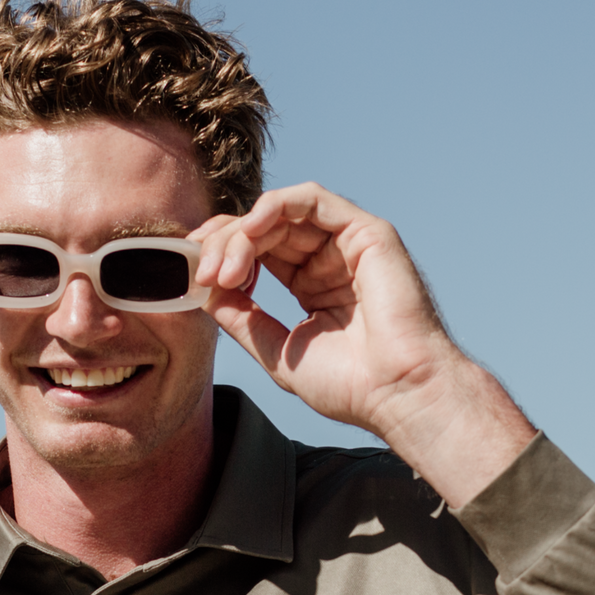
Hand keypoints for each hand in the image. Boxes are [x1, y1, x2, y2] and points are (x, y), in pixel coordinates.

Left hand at [193, 183, 536, 508]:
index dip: (221, 257)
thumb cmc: (351, 386)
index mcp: (313, 286)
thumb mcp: (277, 351)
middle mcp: (330, 260)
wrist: (399, 395)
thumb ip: (242, 319)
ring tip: (224, 269)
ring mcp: (348, 244)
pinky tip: (250, 230)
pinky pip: (312, 199)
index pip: (258, 253)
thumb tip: (204, 291)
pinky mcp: (367, 232)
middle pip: (263, 230)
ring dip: (241, 233)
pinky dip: (274, 207)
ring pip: (280, 213)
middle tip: (204, 274)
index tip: (195, 279)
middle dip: (224, 245)